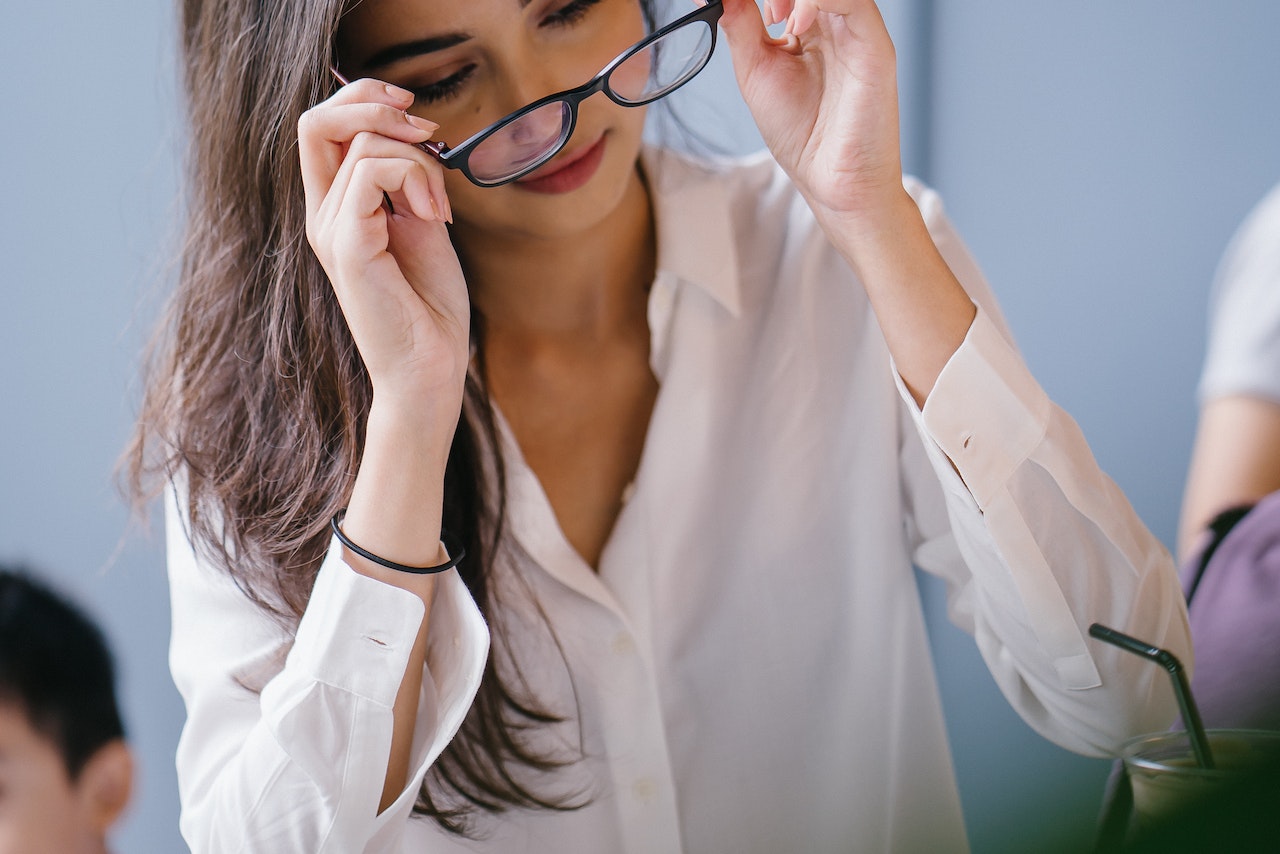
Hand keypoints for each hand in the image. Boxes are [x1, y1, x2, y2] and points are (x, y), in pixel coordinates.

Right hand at [298, 78, 469, 418]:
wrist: (430, 370)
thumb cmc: (430, 308)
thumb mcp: (424, 226)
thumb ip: (411, 181)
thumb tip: (417, 134)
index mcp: (336, 210)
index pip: (323, 127)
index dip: (365, 101)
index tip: (416, 115)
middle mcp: (323, 216)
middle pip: (317, 120)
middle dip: (376, 104)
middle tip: (427, 130)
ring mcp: (330, 231)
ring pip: (361, 143)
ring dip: (419, 159)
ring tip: (440, 207)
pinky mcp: (348, 247)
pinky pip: (372, 172)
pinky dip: (416, 178)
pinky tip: (435, 216)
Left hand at [718, 0, 904, 224]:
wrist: (832, 181)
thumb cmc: (801, 134)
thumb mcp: (756, 71)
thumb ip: (740, 26)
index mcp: (809, 26)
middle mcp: (835, 22)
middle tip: (754, 6)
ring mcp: (856, 32)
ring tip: (772, 13)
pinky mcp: (874, 46)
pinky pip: (855, 2)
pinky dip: (820, 0)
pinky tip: (796, 22)